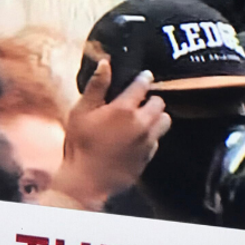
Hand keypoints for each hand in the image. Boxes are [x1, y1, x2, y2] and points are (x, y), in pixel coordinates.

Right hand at [49, 60, 171, 209]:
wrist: (85, 181)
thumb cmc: (79, 144)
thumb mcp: (81, 111)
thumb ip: (96, 86)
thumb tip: (105, 63)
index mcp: (124, 109)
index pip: (143, 85)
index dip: (144, 78)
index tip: (144, 77)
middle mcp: (141, 123)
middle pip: (159, 102)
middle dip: (151, 99)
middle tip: (140, 102)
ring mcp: (147, 141)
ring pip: (164, 121)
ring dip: (157, 117)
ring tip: (144, 119)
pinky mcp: (148, 156)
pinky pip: (157, 140)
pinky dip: (152, 136)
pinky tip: (139, 138)